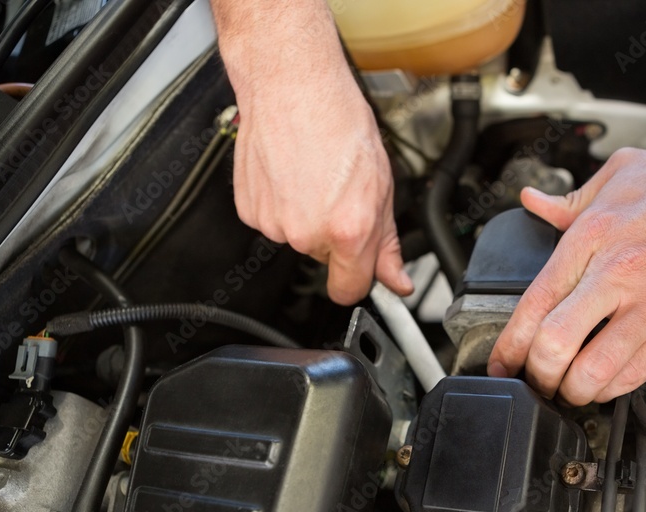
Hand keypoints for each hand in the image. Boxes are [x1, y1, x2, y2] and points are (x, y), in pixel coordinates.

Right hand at [214, 0, 411, 304]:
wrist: (292, 86)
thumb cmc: (337, 121)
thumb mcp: (381, 185)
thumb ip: (387, 242)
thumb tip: (395, 280)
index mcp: (348, 230)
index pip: (349, 290)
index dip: (358, 280)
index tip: (359, 270)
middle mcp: (307, 233)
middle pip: (325, 260)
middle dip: (336, 235)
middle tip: (340, 193)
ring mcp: (274, 224)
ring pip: (299, 239)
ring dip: (308, 217)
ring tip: (315, 177)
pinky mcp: (250, 211)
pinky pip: (273, 223)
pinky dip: (282, 205)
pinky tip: (292, 176)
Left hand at [487, 147, 645, 404]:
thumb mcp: (624, 173)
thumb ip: (571, 199)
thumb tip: (533, 204)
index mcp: (593, 238)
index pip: (533, 304)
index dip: (509, 346)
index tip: (501, 363)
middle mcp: (618, 277)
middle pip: (554, 347)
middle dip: (536, 375)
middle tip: (534, 381)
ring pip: (592, 373)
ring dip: (571, 391)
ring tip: (567, 389)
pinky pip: (633, 377)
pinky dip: (609, 388)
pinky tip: (603, 382)